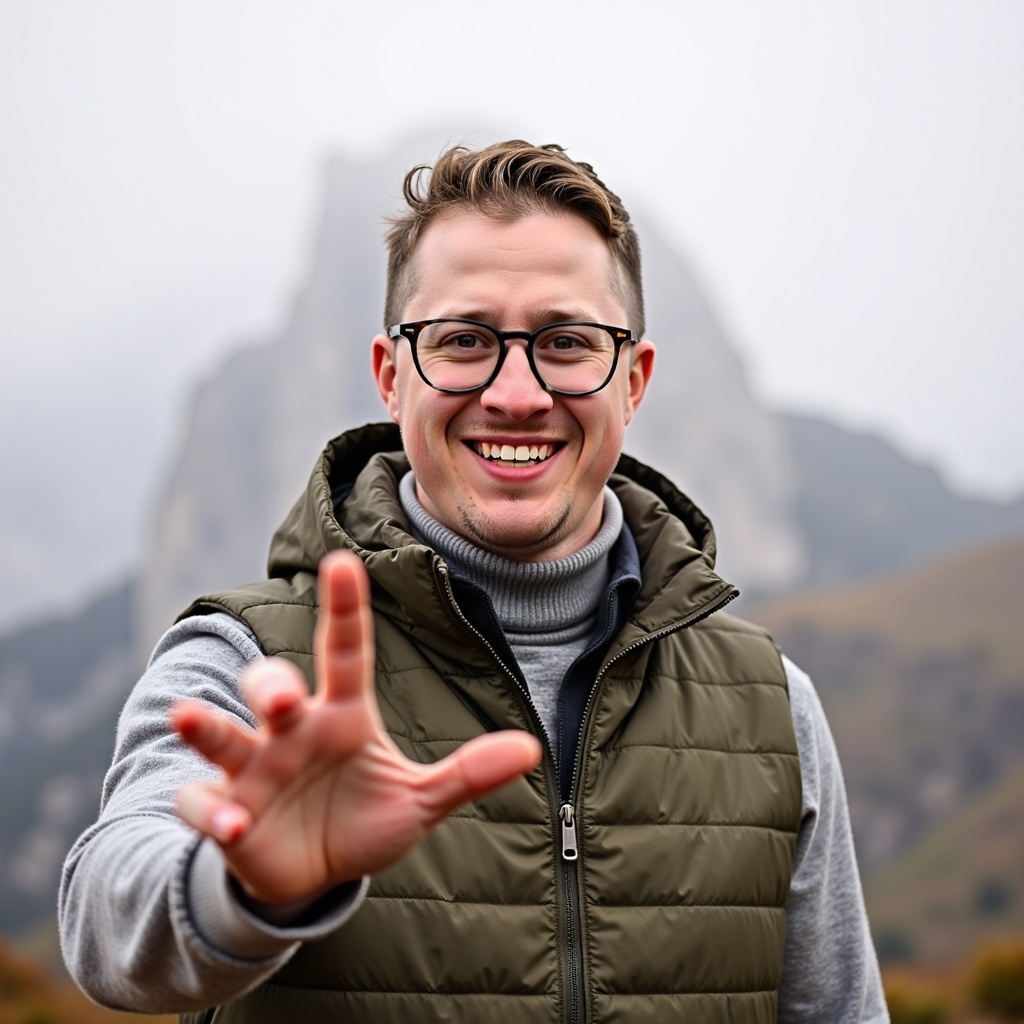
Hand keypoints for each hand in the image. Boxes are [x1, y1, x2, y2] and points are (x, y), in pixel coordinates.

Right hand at [172, 550, 540, 904]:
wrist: (314, 876)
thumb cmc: (362, 820)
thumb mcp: (420, 800)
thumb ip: (468, 773)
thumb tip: (532, 748)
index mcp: (342, 716)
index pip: (344, 652)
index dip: (343, 608)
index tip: (341, 562)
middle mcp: (291, 732)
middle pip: (271, 685)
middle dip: (270, 682)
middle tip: (285, 696)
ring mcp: (254, 771)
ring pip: (222, 734)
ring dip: (206, 727)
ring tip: (188, 717)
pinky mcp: (227, 815)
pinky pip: (205, 805)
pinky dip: (212, 813)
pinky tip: (231, 825)